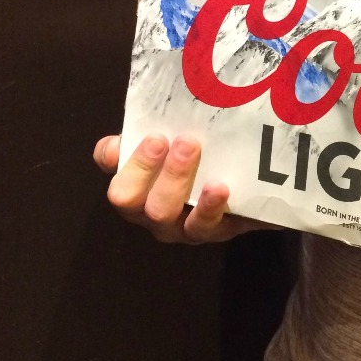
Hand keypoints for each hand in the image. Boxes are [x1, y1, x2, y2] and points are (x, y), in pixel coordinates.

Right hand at [94, 131, 245, 241]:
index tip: (127, 132)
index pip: (109, 166)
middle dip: (141, 167)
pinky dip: (208, 205)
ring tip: (190, 148)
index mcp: (135, 185)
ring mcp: (176, 226)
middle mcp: (147, 209)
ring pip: (160, 212)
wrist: (251, 186)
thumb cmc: (203, 156)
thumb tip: (121, 136)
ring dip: (172, 179)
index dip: (112, 157)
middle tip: (159, 140)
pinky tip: (218, 187)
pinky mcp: (208, 232)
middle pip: (126, 198)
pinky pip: (203, 225)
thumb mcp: (177, 137)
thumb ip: (153, 127)